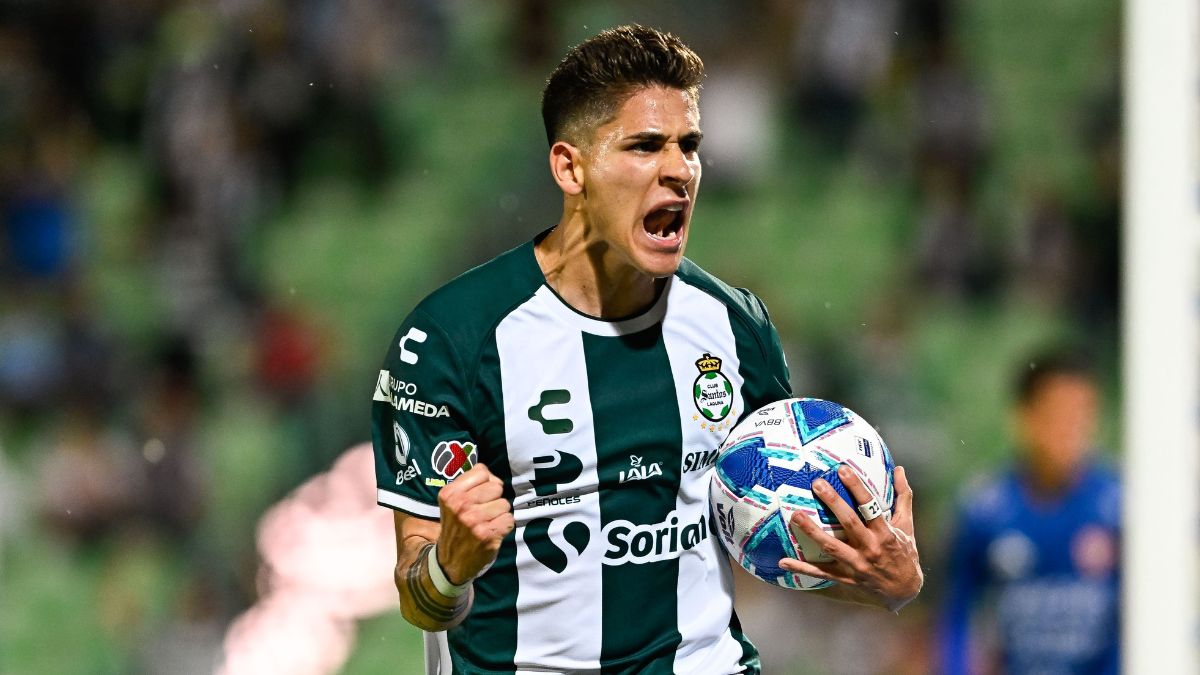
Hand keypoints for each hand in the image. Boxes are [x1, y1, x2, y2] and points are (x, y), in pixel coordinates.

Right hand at [436, 463, 513, 584]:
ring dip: (500, 514)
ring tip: (487, 523)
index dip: (486, 483)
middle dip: (494, 499)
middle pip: (496, 487)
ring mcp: (474, 520)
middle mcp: (461, 505)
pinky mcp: (487, 535)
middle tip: (483, 512)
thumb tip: (494, 476)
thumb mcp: (453, 503)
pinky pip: (509, 519)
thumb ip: (470, 485)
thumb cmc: (456, 527)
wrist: (450, 562)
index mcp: (450, 494)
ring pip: (505, 504)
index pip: (482, 472)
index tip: (479, 496)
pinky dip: (504, 526)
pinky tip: (493, 532)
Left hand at [780, 465, 922, 611]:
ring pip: (832, 547)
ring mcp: (857, 564)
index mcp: (884, 533)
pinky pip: (821, 573)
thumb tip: (899, 468)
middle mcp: (870, 548)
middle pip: (849, 523)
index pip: (870, 507)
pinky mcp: (846, 577)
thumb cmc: (905, 552)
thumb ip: (902, 496)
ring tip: (795, 515)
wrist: (904, 590)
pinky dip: (802, 568)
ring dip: (812, 532)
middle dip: (833, 502)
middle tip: (817, 484)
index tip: (843, 470)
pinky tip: (783, 562)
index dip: (857, 488)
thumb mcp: (907, 525)